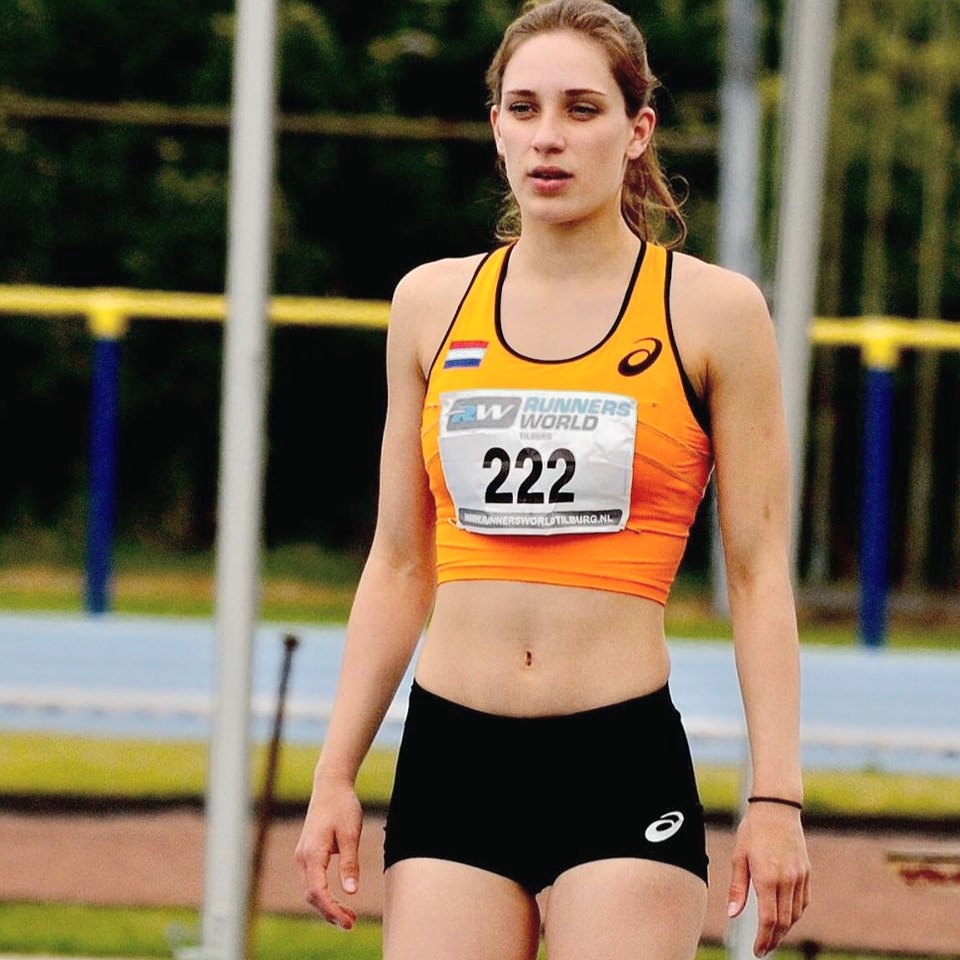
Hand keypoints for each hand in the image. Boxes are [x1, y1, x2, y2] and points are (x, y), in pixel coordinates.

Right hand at [294, 772, 363, 929]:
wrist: (330, 785)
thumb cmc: (342, 806)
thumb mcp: (351, 833)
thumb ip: (349, 863)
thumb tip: (351, 892)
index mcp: (311, 853)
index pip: (317, 891)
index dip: (331, 910)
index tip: (347, 922)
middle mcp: (303, 857)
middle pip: (312, 895)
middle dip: (330, 912)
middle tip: (351, 923)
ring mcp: (303, 855)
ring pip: (311, 889)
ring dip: (327, 905)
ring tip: (348, 916)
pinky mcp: (308, 853)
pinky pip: (313, 880)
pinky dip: (324, 894)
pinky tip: (340, 899)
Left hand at [727, 801, 810, 956]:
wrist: (776, 808)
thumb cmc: (752, 830)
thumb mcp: (739, 856)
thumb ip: (738, 887)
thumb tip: (733, 915)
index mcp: (767, 877)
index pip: (768, 920)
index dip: (763, 939)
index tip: (757, 951)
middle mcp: (787, 880)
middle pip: (784, 922)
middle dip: (773, 939)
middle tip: (763, 948)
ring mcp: (799, 877)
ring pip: (795, 914)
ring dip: (785, 929)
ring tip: (772, 935)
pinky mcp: (806, 872)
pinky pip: (803, 902)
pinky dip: (795, 914)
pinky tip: (785, 917)